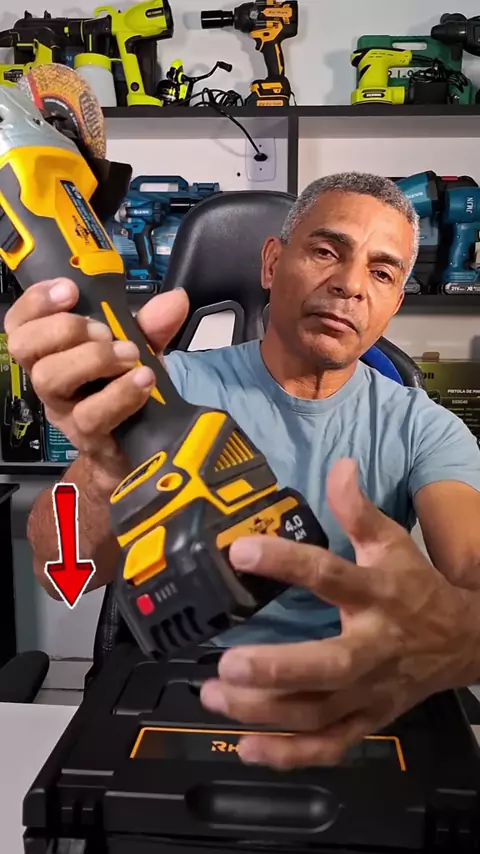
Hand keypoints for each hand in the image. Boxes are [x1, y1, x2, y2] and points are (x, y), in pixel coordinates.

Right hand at [5, 278, 188, 480]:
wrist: (141, 448)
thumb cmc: (126, 390)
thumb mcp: (140, 350)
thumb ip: (153, 324)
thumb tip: (175, 301)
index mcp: (53, 351)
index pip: (21, 321)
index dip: (37, 301)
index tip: (70, 289)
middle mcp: (49, 379)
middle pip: (25, 346)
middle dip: (65, 327)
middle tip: (105, 331)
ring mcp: (64, 410)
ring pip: (51, 378)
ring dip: (92, 358)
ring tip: (130, 355)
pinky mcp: (87, 437)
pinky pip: (91, 415)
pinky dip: (120, 393)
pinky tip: (143, 380)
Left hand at [200, 458, 479, 769]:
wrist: (464, 642)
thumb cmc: (416, 588)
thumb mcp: (392, 543)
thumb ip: (359, 509)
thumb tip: (338, 464)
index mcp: (378, 595)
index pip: (330, 576)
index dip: (287, 563)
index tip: (240, 551)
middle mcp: (374, 647)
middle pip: (330, 666)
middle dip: (279, 670)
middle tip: (227, 666)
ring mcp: (371, 691)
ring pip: (320, 712)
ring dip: (266, 711)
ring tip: (214, 697)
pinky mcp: (368, 720)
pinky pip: (330, 745)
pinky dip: (290, 754)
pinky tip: (247, 747)